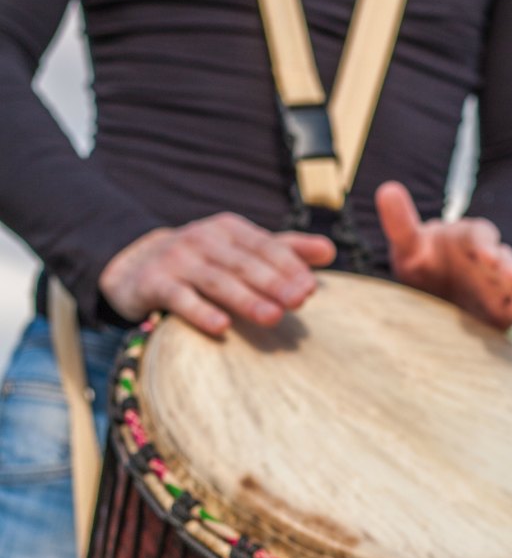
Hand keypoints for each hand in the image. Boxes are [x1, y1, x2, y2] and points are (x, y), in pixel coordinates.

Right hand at [98, 212, 335, 335]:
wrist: (134, 265)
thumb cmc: (203, 260)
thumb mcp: (241, 249)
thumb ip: (285, 250)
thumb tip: (330, 250)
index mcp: (229, 230)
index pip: (265, 247)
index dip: (289, 266)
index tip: (311, 289)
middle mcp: (203, 239)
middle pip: (244, 264)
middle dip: (274, 282)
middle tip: (299, 301)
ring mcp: (177, 260)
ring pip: (217, 281)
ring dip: (246, 299)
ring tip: (273, 317)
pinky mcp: (153, 283)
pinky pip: (180, 299)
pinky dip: (201, 312)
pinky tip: (222, 328)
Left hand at [376, 181, 511, 330]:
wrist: (435, 292)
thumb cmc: (423, 264)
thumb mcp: (409, 246)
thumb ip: (400, 223)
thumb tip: (386, 189)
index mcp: (468, 239)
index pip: (480, 236)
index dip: (484, 244)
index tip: (484, 255)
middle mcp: (489, 258)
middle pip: (503, 258)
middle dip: (506, 267)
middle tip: (508, 276)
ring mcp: (500, 279)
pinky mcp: (506, 302)